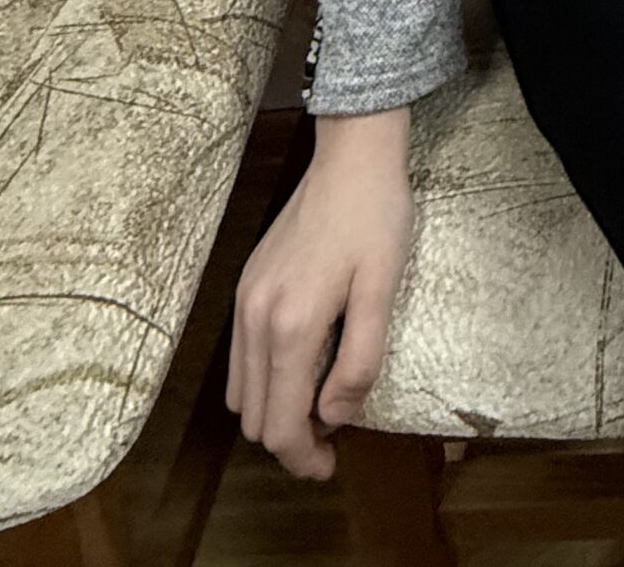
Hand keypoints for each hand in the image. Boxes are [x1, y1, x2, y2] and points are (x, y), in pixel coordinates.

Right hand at [227, 110, 414, 478]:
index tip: (330, 466)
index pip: (281, 424)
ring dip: (273, 410)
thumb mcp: (383, 290)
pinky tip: (303, 364)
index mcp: (291, 326)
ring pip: (241, 391)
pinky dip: (264, 378)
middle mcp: (255, 319)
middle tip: (332, 438)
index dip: (303, 458)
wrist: (351, 156)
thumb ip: (359, 361)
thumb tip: (334, 417)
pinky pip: (241, 356)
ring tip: (319, 402)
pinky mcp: (245, 285)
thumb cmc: (375, 218)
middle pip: (254, 417)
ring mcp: (244, 301)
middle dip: (289, 439)